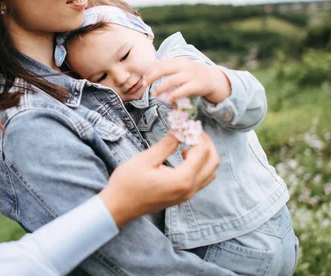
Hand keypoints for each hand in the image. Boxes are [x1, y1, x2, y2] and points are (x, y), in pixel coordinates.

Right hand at [98, 131, 219, 227]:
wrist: (118, 207)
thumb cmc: (128, 183)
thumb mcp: (146, 159)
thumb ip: (167, 144)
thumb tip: (180, 128)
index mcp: (182, 179)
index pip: (202, 151)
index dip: (197, 134)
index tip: (187, 123)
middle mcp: (189, 189)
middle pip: (213, 162)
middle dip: (206, 143)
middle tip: (192, 130)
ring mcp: (187, 195)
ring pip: (210, 172)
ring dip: (205, 154)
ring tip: (188, 142)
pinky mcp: (182, 196)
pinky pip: (202, 179)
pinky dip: (199, 165)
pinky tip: (184, 156)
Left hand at [143, 58, 230, 103]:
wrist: (212, 79)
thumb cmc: (192, 74)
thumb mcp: (181, 67)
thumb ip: (167, 68)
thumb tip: (148, 71)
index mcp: (178, 61)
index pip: (161, 63)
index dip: (150, 69)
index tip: (143, 76)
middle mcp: (183, 67)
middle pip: (164, 69)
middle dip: (152, 76)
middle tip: (144, 84)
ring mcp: (190, 76)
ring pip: (172, 81)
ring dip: (161, 87)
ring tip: (154, 93)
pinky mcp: (196, 86)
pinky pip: (183, 90)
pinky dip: (174, 95)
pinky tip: (169, 99)